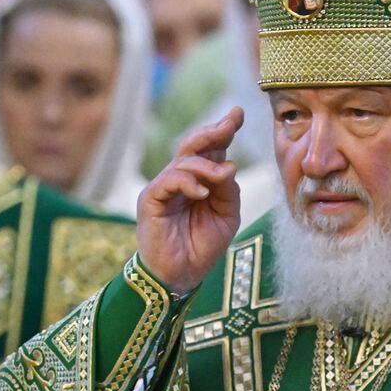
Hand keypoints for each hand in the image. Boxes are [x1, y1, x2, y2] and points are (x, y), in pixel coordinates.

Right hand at [137, 108, 243, 293]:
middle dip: (212, 132)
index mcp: (198, 182)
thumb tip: (228, 164)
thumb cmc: (201, 247)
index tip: (238, 114)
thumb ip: (228, 190)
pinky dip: (188, 182)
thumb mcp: (226, 216)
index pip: (210, 150)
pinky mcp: (151, 199)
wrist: (180, 276)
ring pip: (183, 162)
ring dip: (206, 165)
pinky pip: (169, 180)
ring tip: (223, 176)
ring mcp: (163, 188)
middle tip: (230, 123)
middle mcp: (179, 180)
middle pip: (193, 146)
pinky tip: (202, 192)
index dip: (223, 131)